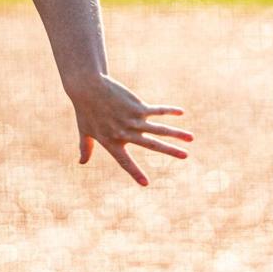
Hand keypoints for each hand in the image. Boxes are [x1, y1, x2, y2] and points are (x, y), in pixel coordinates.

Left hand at [67, 74, 193, 186]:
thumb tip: (81, 162)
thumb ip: (86, 147)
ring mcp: (133, 120)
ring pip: (159, 129)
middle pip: (151, 145)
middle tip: (185, 156)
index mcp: (112, 142)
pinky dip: (170, 111)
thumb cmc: (85, 109)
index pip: (125, 162)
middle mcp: (125, 133)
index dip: (135, 173)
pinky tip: (181, 112)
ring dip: (176, 133)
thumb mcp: (85, 130)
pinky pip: (157, 110)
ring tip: (191, 138)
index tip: (146, 184)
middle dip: (170, 151)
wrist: (88, 87)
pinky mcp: (137, 107)